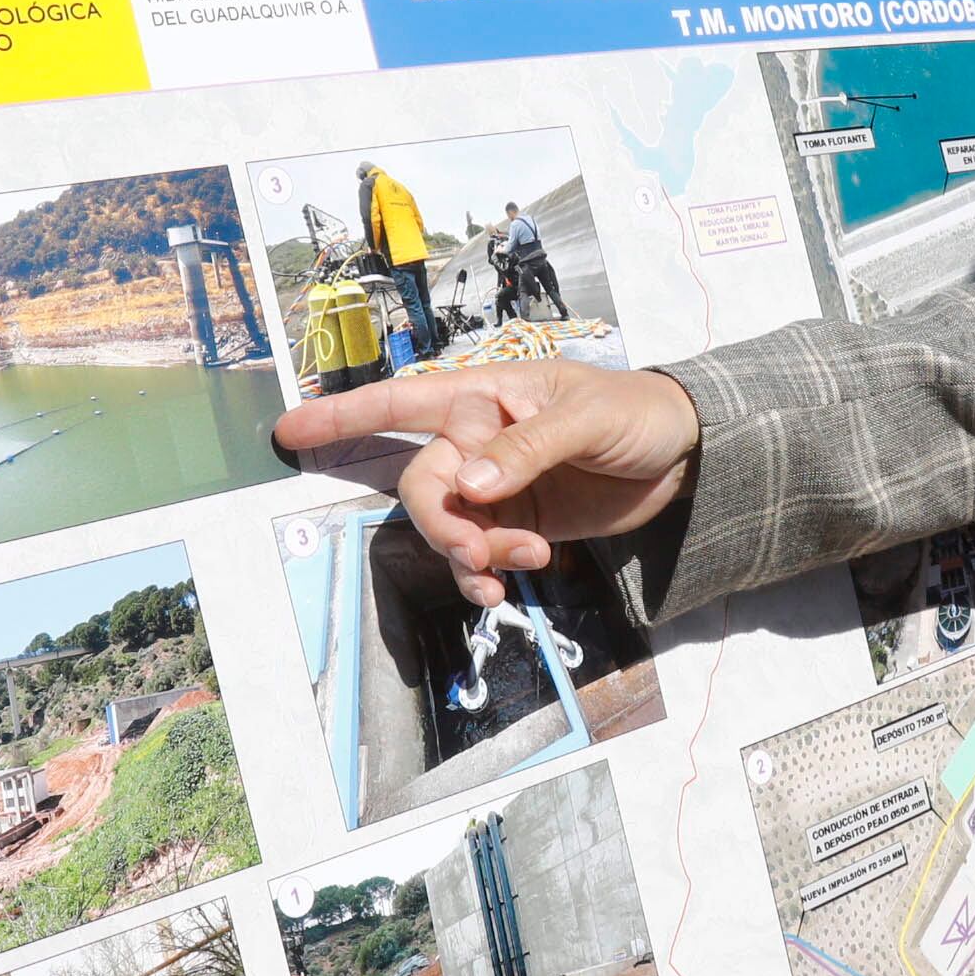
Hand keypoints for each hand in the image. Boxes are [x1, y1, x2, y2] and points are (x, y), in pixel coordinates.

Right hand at [271, 363, 705, 605]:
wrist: (686, 457)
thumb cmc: (639, 411)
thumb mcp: (588, 417)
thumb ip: (526, 449)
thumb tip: (470, 484)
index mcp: (487, 394)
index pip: (403, 401)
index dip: (343, 415)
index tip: (289, 431)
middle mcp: (477, 439)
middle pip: (423, 484)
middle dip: (446, 524)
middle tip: (489, 552)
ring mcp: (494, 485)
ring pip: (446, 527)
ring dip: (473, 554)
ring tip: (526, 560)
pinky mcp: (514, 522)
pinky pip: (476, 553)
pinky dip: (485, 573)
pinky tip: (511, 581)